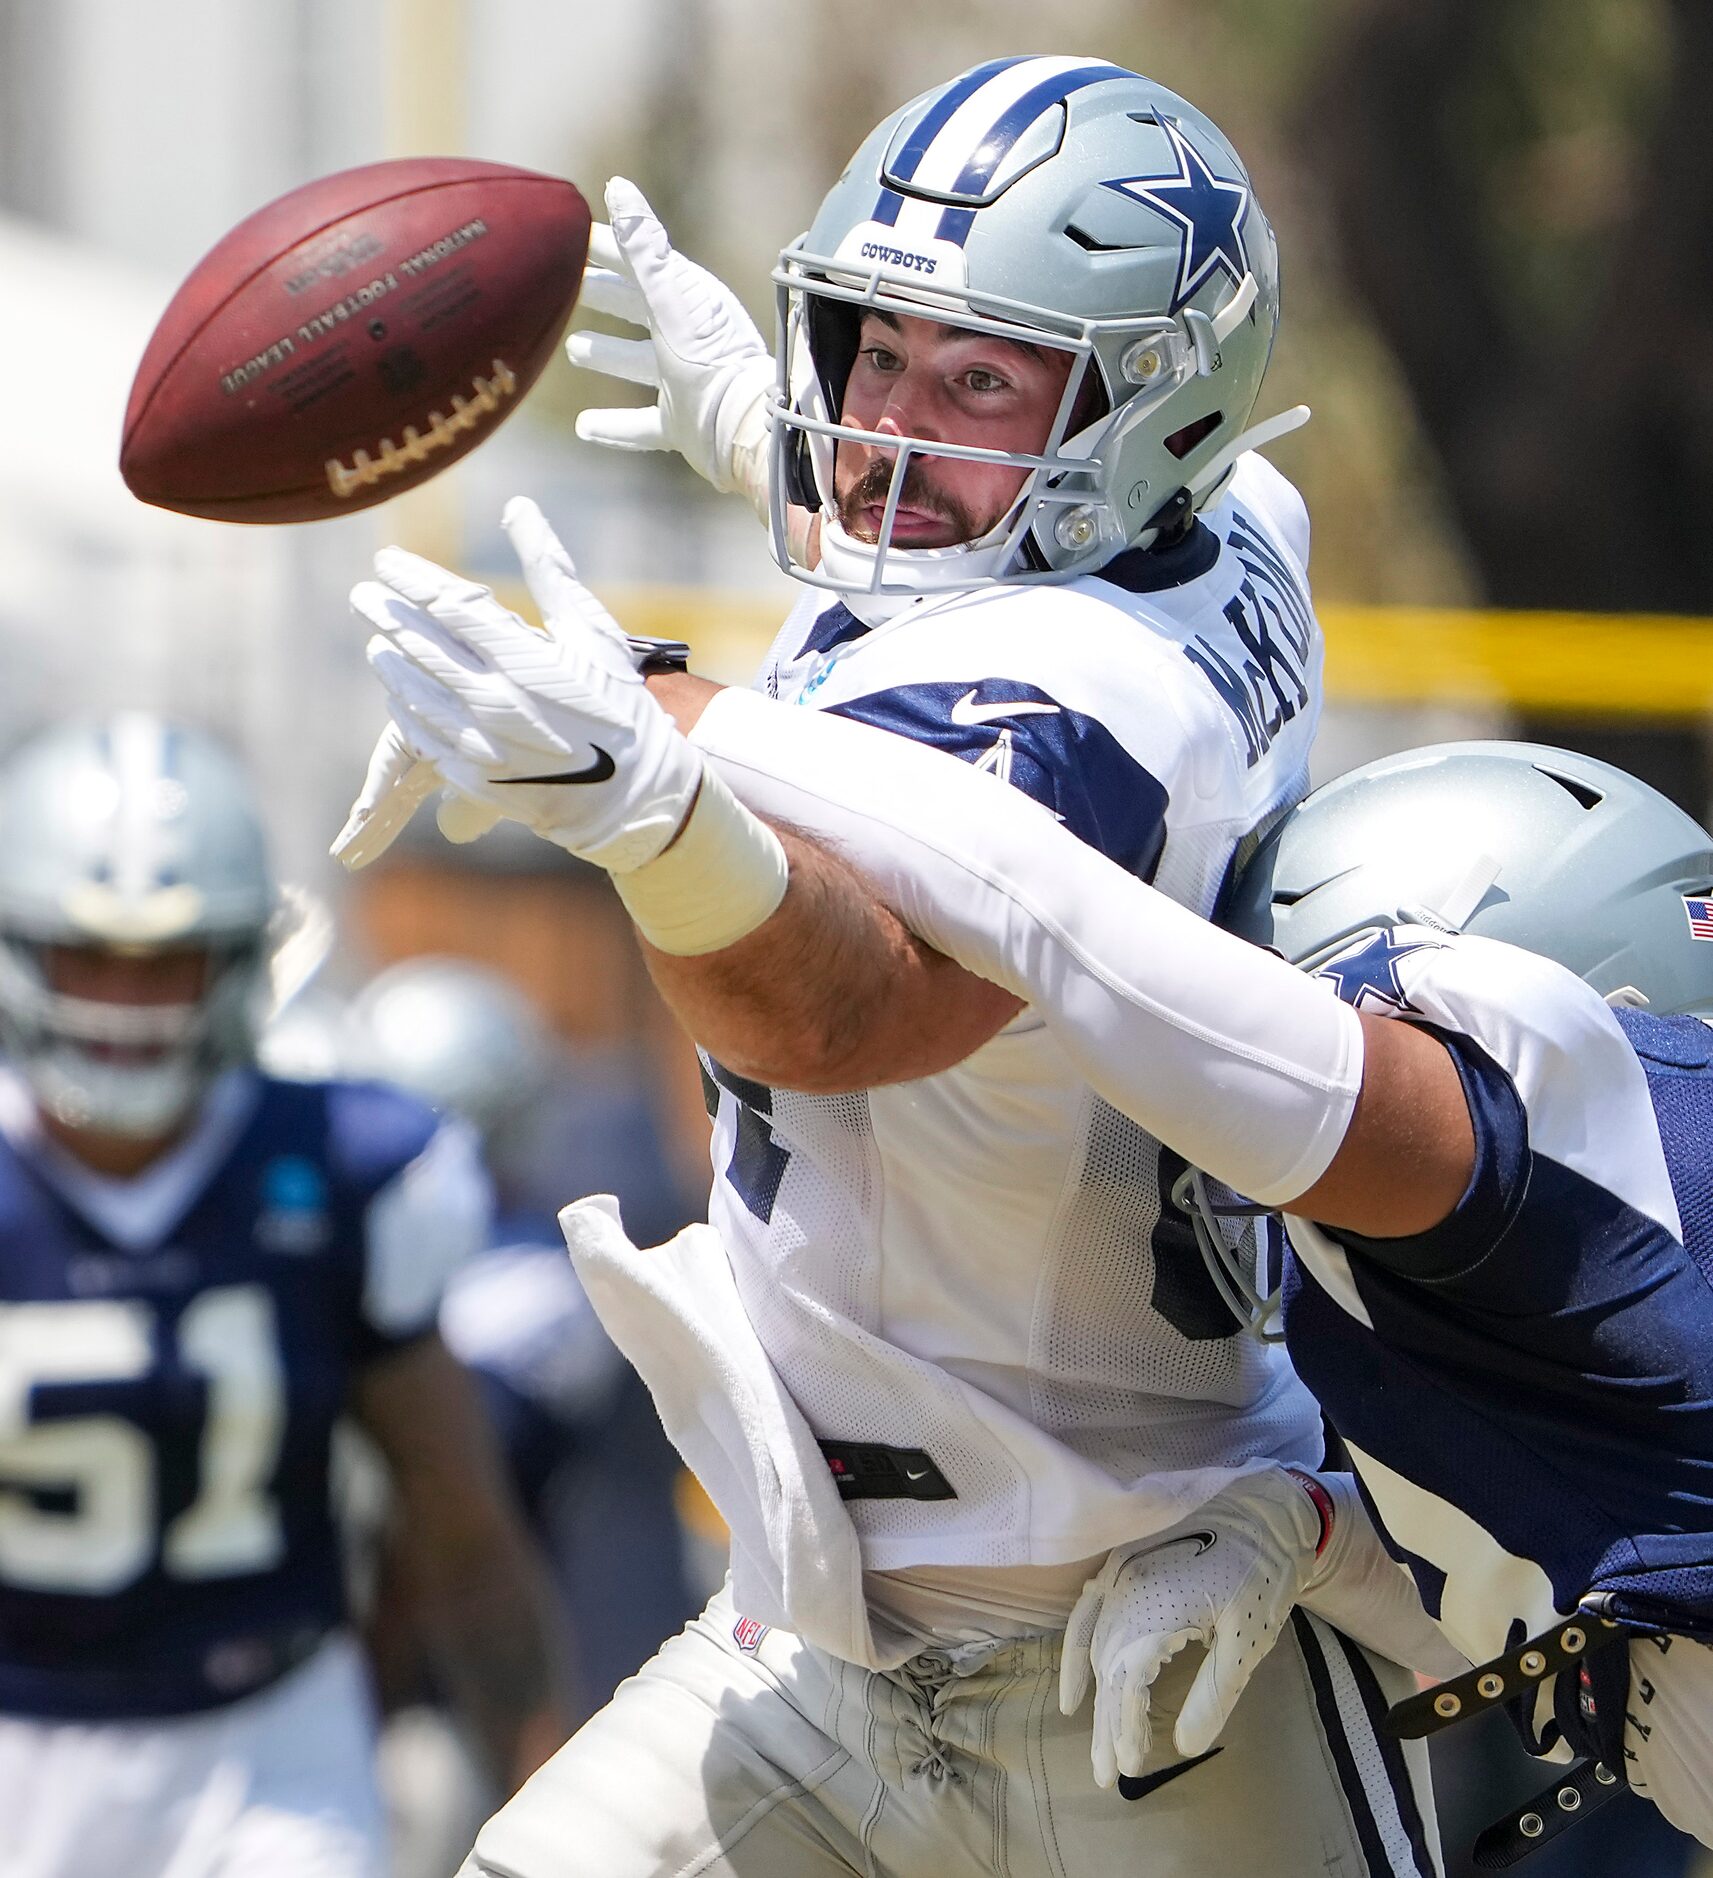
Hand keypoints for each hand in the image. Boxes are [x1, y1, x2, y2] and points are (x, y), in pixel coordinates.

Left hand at [332, 499, 700, 872]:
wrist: (634, 793)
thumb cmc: (619, 704)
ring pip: (413, 694)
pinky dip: (408, 713)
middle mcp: (496, 700)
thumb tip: (517, 507)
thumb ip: (549, 569)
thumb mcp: (593, 631)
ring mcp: (481, 743)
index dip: (411, 580)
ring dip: (391, 665)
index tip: (386, 562)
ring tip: (379, 645)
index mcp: (525, 659)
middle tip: (363, 595)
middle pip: (420, 647)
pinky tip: (402, 697)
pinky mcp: (475, 779)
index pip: (449, 606)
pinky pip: (423, 738)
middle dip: (387, 616)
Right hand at [567, 178, 774, 511]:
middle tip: (566, 288)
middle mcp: (686, 337)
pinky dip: (613, 425)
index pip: (639, 263)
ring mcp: (683, 382)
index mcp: (687, 299)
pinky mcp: (681, 423)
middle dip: (604, 296)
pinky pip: (640, 424)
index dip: (605, 249)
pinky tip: (584, 427)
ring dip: (607, 355)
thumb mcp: (670, 296)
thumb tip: (617, 189)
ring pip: (636, 363)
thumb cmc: (711, 358)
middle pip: (636, 309)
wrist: (746, 429)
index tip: (568, 237)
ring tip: (574, 349)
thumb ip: (642, 246)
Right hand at [1059, 1467, 1461, 1787]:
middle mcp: (1128, 1590)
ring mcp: (1120, 1575)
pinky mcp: (1122, 1566)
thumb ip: (1213, 1695)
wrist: (1264, 1512)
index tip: (1130, 1767)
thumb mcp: (1247, 1642)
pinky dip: (1075, 1651)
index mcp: (1158, 1609)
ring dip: (1092, 1697)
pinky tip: (1073, 1688)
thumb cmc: (1261, 1577)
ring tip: (1093, 1743)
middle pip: (1106, 1669)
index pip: (1126, 1681)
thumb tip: (1184, 1746)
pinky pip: (1086, 1612)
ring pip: (1094, 1646)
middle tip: (1107, 1775)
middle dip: (1105, 1725)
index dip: (1124, 1726)